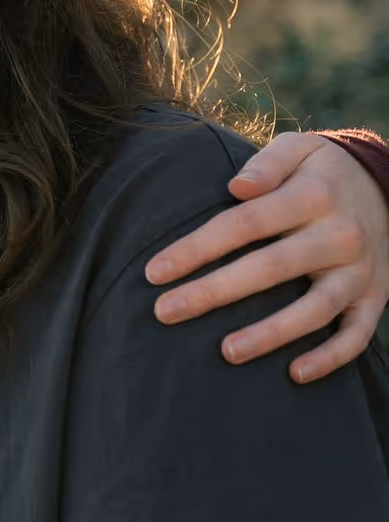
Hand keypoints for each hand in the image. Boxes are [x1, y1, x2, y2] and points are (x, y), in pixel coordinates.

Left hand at [145, 134, 388, 381]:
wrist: (387, 186)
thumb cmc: (321, 171)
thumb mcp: (300, 148)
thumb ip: (267, 163)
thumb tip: (237, 187)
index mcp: (314, 195)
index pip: (245, 223)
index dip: (198, 248)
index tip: (154, 272)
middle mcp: (340, 235)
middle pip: (271, 268)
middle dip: (214, 292)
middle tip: (166, 312)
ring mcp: (360, 270)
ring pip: (315, 309)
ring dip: (270, 334)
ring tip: (226, 351)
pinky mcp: (374, 297)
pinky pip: (356, 334)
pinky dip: (330, 358)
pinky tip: (294, 373)